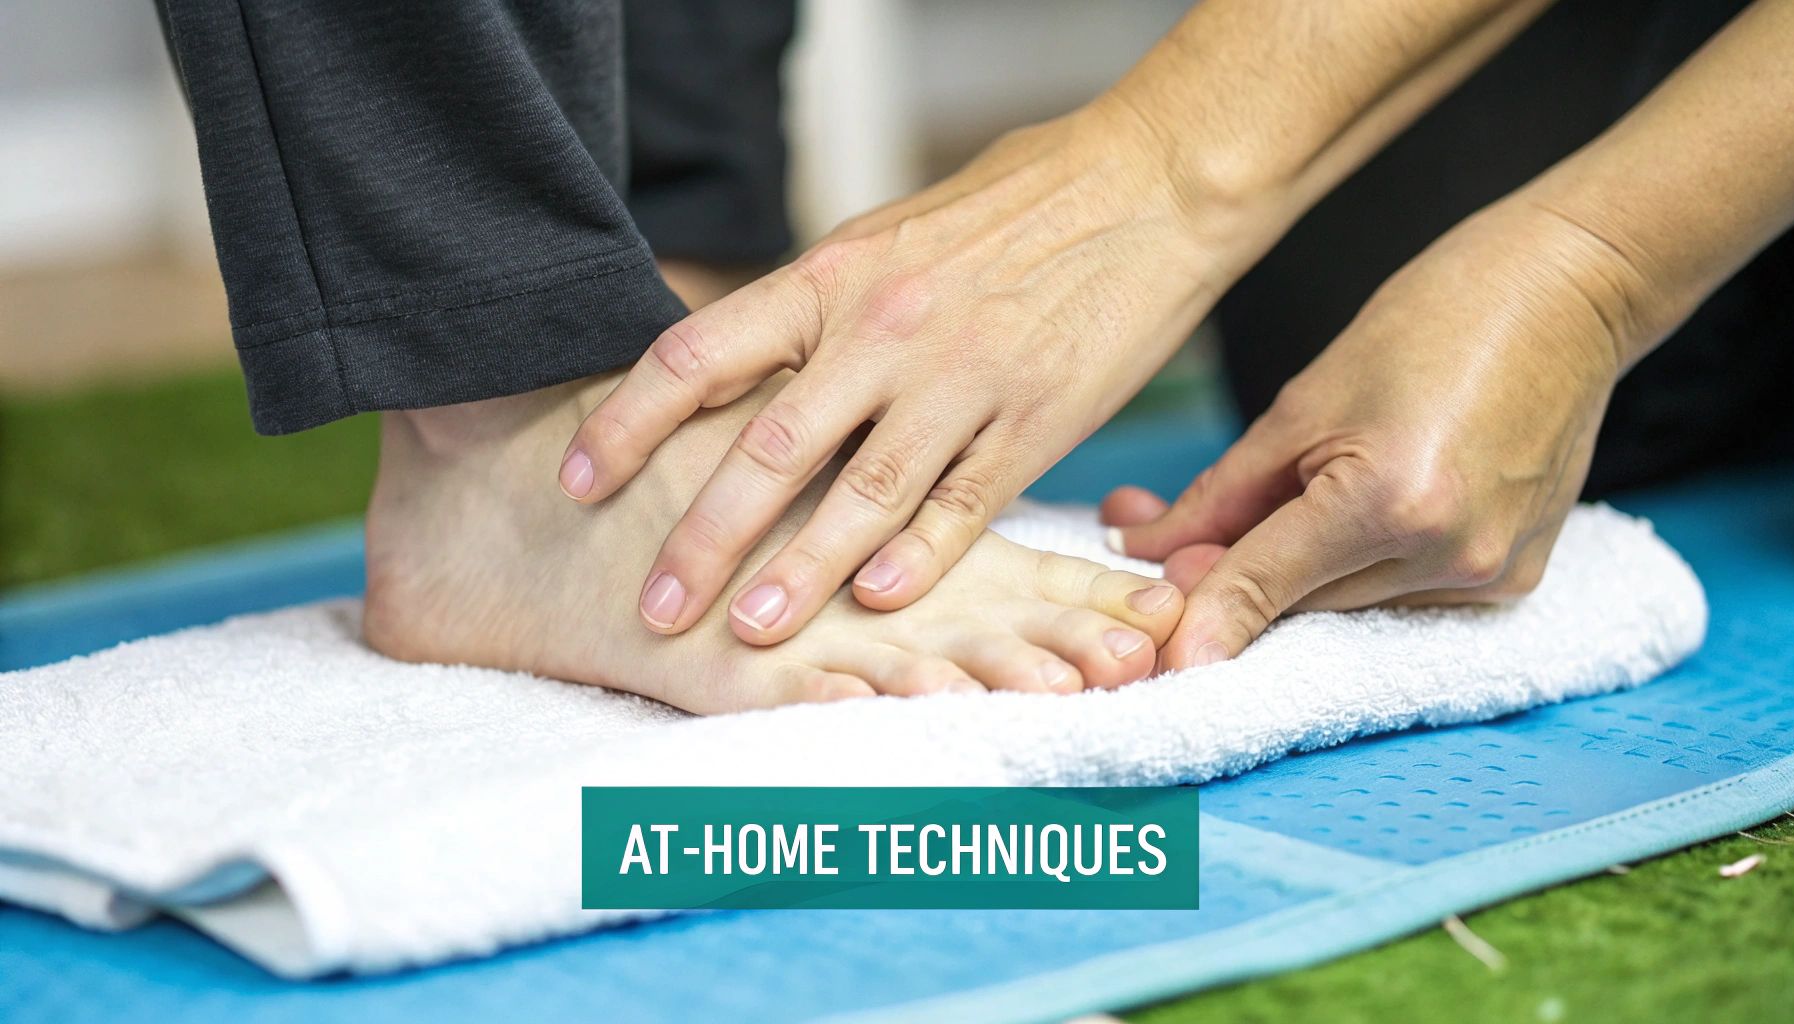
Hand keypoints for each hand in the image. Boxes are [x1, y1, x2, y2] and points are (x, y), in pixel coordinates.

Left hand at [560, 98, 1248, 642]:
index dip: (624, 424)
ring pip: (861, 495)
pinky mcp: (1036, 421)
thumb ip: (816, 311)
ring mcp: (961, 379)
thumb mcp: (887, 239)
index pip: (697, 355)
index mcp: (833, 277)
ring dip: (800, 572)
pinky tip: (876, 603)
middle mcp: (885, 330)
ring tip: (750, 629)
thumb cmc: (1011, 207)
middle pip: (767, 450)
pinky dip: (917, 560)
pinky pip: (962, 506)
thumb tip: (738, 375)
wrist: (1147, 184)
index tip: (577, 483)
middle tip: (654, 606)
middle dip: (701, 538)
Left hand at [1109, 200, 1633, 668]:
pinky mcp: (1516, 579)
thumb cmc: (1432, 322)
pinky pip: (1404, 598)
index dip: (1201, 616)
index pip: (1266, 582)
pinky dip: (1358, 572)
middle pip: (1303, 606)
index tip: (1157, 655)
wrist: (1567, 294)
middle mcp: (1450, 555)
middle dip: (1232, 584)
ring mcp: (1492, 575)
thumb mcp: (1303, 403)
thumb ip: (1223, 494)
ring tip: (1267, 509)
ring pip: (1348, 608)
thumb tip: (1150, 549)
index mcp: (1391, 502)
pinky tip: (1347, 516)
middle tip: (1166, 545)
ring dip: (1295, 580)